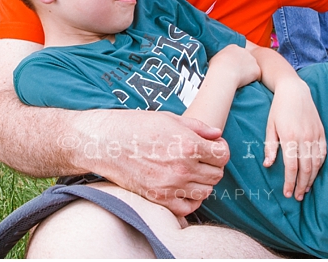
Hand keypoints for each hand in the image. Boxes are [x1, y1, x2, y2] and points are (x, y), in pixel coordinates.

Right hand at [94, 111, 229, 215]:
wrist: (105, 142)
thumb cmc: (135, 125)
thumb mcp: (169, 118)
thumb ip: (198, 127)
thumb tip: (216, 134)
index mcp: (188, 144)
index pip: (223, 155)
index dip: (220, 149)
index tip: (213, 146)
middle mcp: (183, 168)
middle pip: (217, 174)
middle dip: (213, 165)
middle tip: (202, 158)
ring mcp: (171, 186)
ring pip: (205, 192)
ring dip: (203, 182)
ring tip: (191, 171)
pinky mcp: (158, 198)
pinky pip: (187, 208)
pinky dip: (190, 200)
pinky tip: (183, 187)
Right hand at [208, 44, 260, 87]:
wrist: (224, 74)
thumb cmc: (216, 68)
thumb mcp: (214, 59)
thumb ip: (220, 58)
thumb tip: (218, 62)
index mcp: (233, 47)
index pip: (237, 54)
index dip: (236, 62)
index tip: (232, 69)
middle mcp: (244, 51)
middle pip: (247, 59)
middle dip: (244, 66)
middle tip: (237, 75)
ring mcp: (252, 60)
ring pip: (252, 67)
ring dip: (249, 73)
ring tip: (240, 80)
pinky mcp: (256, 70)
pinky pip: (257, 76)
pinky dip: (253, 80)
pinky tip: (246, 84)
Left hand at [263, 80, 325, 200]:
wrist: (294, 90)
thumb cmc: (278, 109)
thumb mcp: (270, 126)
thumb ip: (270, 146)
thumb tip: (268, 165)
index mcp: (290, 137)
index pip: (292, 167)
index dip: (290, 182)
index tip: (287, 193)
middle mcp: (305, 137)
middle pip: (306, 168)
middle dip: (301, 185)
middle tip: (296, 196)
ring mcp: (315, 135)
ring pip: (316, 163)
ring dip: (311, 179)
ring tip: (305, 189)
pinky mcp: (322, 132)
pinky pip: (323, 153)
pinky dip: (319, 166)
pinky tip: (314, 174)